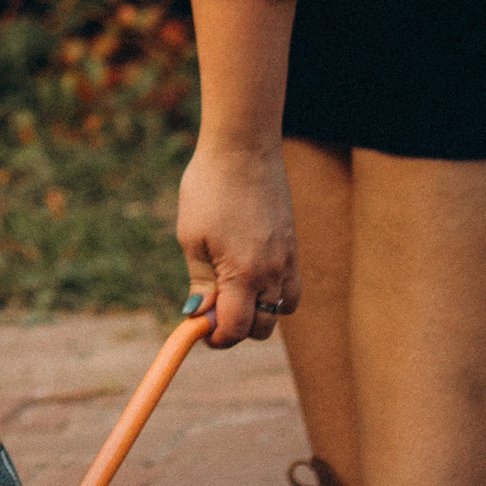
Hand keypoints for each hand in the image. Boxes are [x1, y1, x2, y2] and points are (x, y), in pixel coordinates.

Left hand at [175, 136, 299, 346]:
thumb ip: (200, 282)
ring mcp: (288, 259)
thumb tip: (199, 315)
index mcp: (244, 273)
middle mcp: (273, 272)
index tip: (199, 329)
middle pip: (262, 328)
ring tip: (233, 290)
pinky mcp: (293, 245)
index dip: (215, 337)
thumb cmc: (209, 188)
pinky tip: (249, 272)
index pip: (236, 329)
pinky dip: (272, 292)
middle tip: (211, 310)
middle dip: (236, 329)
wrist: (244, 148)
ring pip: (281, 310)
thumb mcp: (192, 237)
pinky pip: (290, 286)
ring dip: (258, 312)